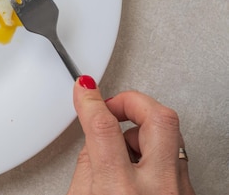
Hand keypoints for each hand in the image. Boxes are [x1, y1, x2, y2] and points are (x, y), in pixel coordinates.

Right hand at [67, 76, 194, 194]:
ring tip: (122, 142)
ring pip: (170, 135)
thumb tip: (93, 138)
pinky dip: (152, 151)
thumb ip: (86, 167)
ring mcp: (180, 190)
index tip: (85, 89)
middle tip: (112, 104)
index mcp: (122, 191)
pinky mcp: (189, 192)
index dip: (90, 100)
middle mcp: (158, 187)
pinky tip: (137, 162)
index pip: (105, 128)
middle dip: (131, 100)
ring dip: (141, 129)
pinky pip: (174, 157)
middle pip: (158, 117)